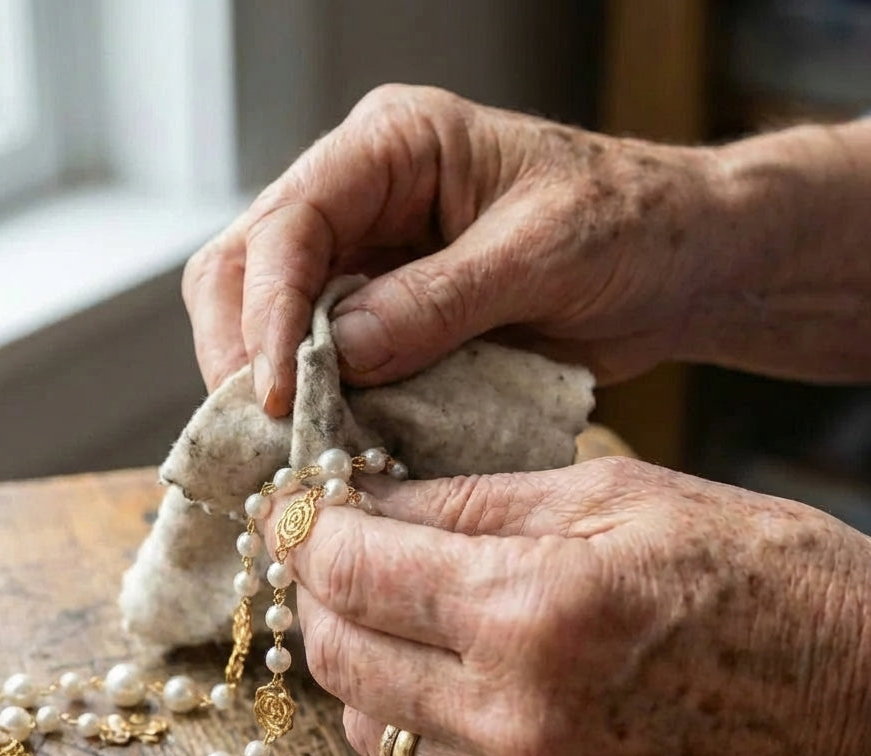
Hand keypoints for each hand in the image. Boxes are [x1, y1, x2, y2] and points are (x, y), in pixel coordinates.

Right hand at [184, 84, 723, 414]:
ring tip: (286, 447)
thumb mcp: (544, 252)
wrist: (675, 265)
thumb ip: (439, 300)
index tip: (273, 391)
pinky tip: (325, 443)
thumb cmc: (630, 225)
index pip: (290, 221)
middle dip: (242, 351)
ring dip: (268, 384)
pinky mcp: (384, 318)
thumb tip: (338, 353)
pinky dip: (315, 404)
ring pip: (267, 319)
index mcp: (393, 147)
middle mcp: (361, 198)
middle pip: (247, 267)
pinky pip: (321, 361)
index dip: (268, 310)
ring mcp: (367, 260)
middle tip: (262, 431)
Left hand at [264, 458, 870, 755]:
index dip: (304, 530)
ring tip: (391, 607)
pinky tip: (451, 670)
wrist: (862, 699)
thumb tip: (367, 501)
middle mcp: (519, 718)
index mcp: (535, 610)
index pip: (355, 570)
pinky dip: (417, 717)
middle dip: (316, 594)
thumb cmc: (756, 571)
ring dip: (360, 660)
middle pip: (340, 657)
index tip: (288, 506)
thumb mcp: (611, 495)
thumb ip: (470, 502)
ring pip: (372, 728)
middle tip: (327, 549)